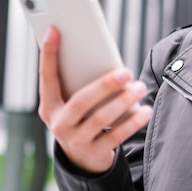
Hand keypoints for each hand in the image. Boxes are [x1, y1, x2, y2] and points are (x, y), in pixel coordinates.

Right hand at [38, 27, 151, 173]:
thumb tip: (102, 58)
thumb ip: (79, 84)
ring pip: (100, 119)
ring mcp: (75, 140)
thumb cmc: (81, 118)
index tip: (54, 31)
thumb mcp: (72, 103)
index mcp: (49, 106)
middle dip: (104, 85)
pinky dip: (132, 122)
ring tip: (140, 87)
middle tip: (126, 72)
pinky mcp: (94, 152)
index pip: (46, 78)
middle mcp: (59, 124)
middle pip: (81, 101)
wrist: (82, 158)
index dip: (48, 55)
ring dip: (123, 101)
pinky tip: (144, 110)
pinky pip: (115, 136)